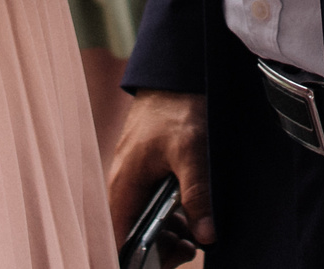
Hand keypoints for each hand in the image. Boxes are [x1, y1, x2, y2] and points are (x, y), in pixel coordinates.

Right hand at [108, 89, 213, 256]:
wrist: (177, 73)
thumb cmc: (177, 108)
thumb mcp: (191, 152)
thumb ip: (197, 195)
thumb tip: (207, 235)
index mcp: (124, 185)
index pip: (117, 239)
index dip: (136, 259)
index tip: (164, 261)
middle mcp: (123, 186)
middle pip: (131, 236)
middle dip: (159, 250)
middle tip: (189, 248)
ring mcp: (135, 180)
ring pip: (144, 223)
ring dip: (168, 235)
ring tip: (195, 235)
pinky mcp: (148, 174)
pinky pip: (153, 208)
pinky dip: (171, 218)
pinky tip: (192, 216)